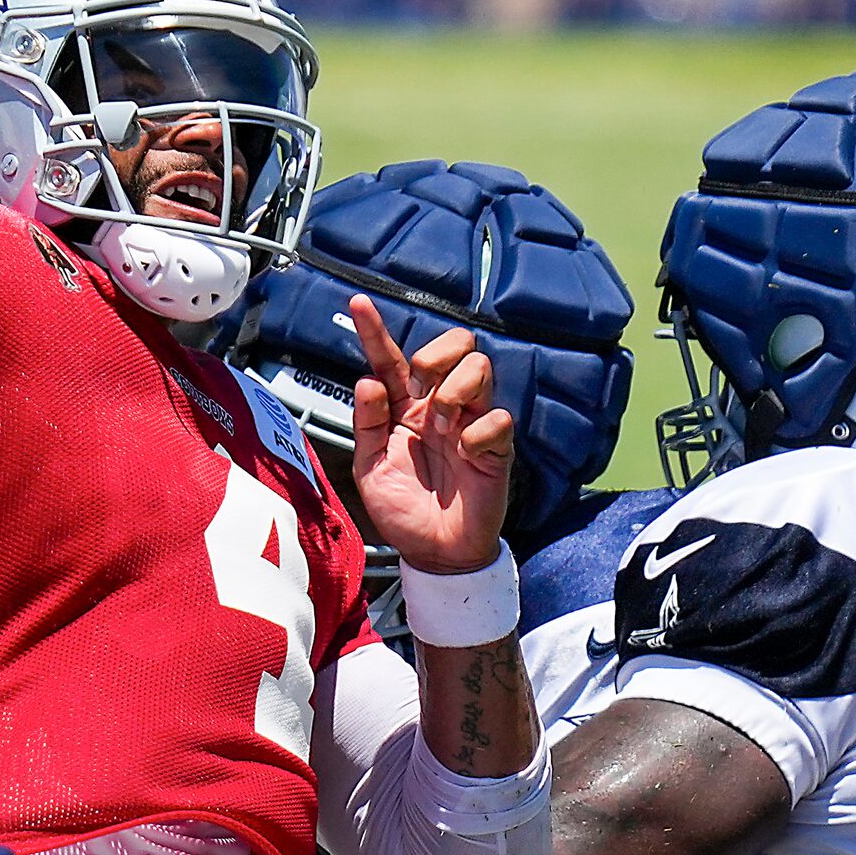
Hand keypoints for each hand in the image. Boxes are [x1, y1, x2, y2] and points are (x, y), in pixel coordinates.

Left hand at [347, 294, 514, 577]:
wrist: (435, 552)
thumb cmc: (402, 510)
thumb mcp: (370, 469)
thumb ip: (367, 424)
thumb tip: (368, 381)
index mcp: (405, 408)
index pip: (391, 360)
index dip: (376, 330)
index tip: (358, 302)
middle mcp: (439, 406)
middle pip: (454, 345)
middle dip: (436, 354)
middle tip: (423, 388)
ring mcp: (470, 421)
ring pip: (479, 367)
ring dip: (456, 390)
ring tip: (444, 426)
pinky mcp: (497, 444)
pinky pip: (497, 417)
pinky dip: (477, 433)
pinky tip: (467, 454)